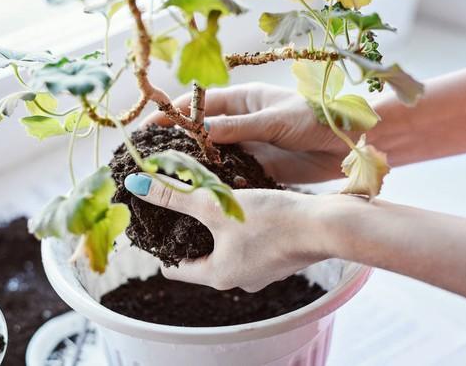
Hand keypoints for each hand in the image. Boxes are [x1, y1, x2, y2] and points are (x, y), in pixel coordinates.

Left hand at [124, 173, 330, 291]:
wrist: (328, 225)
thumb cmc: (272, 220)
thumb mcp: (217, 204)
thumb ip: (176, 195)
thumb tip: (137, 186)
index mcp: (218, 276)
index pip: (175, 269)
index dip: (161, 248)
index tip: (154, 225)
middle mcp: (239, 279)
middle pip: (200, 257)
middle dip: (188, 232)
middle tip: (179, 205)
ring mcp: (261, 269)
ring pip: (226, 248)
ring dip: (216, 226)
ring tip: (209, 200)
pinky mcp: (279, 255)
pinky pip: (248, 242)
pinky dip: (239, 225)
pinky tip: (242, 203)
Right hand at [144, 82, 351, 183]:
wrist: (352, 141)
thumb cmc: (316, 117)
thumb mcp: (274, 120)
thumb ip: (237, 127)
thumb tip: (199, 129)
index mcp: (243, 100)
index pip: (199, 105)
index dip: (173, 113)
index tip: (148, 126)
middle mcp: (241, 122)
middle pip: (201, 132)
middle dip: (177, 142)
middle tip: (151, 158)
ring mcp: (249, 146)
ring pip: (214, 156)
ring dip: (195, 165)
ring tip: (168, 179)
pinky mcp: (260, 167)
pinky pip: (232, 174)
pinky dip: (218, 182)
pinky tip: (201, 193)